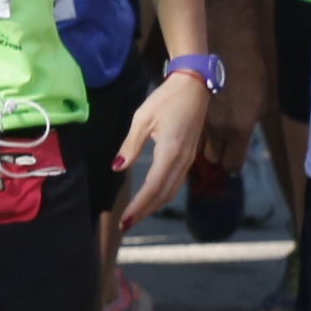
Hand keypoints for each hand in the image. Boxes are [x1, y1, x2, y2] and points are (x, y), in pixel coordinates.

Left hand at [107, 72, 214, 227]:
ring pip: (171, 190)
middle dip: (145, 211)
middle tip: (126, 225)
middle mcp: (183, 161)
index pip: (153, 188)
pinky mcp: (190, 156)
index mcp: (171, 152)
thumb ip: (130, 146)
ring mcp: (189, 159)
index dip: (139, 206)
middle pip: (163, 194)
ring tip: (136, 216)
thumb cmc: (165, 100)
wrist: (194, 86)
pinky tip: (152, 198)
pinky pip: (176, 182)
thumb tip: (117, 168)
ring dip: (154, 206)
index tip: (125, 220)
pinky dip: (162, 194)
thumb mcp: (142, 120)